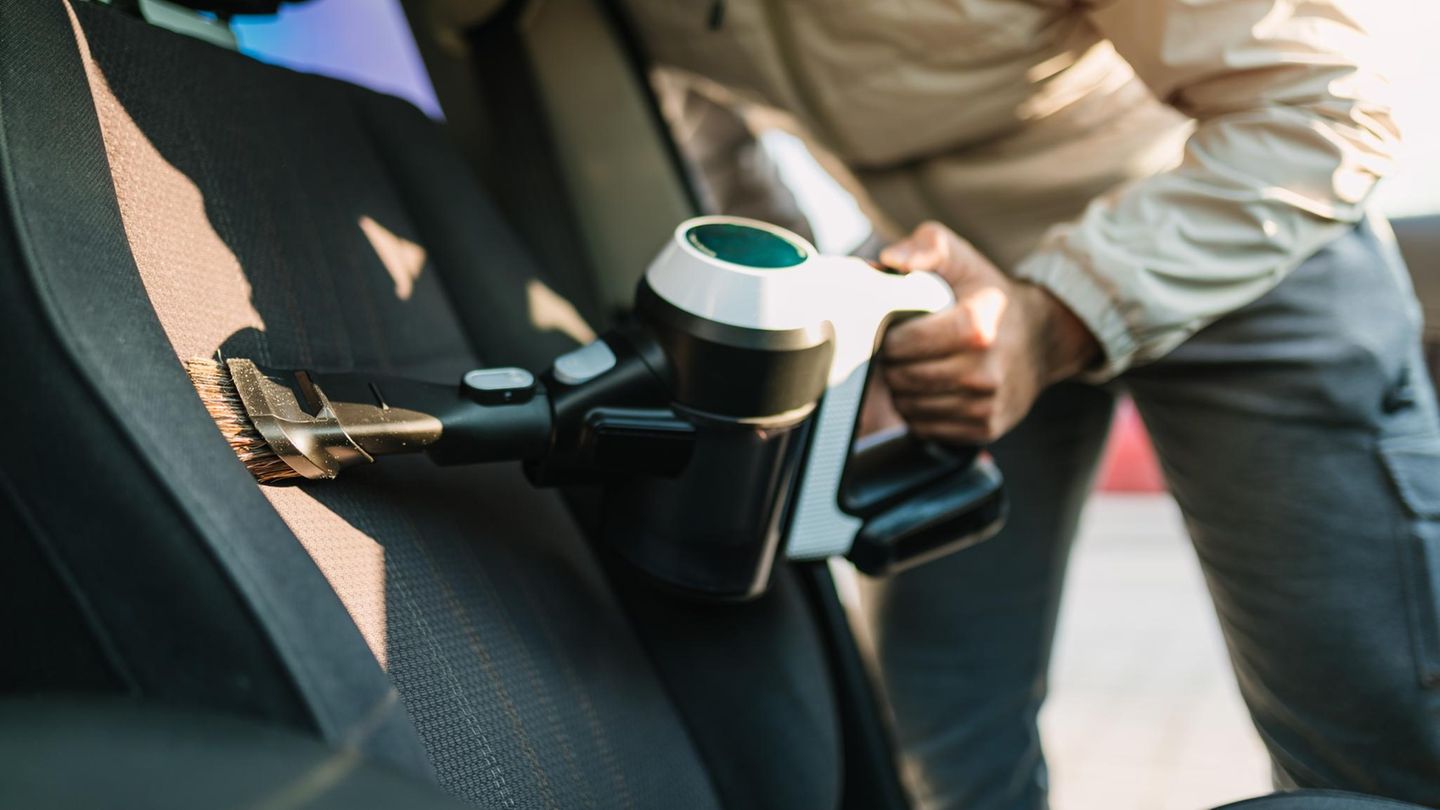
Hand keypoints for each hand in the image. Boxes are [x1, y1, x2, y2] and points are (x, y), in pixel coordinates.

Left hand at [878, 222, 1099, 444]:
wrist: (1041, 338)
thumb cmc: (989, 296)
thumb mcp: (962, 259)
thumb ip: (926, 247)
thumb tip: (889, 260)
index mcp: (975, 328)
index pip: (901, 344)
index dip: (888, 337)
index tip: (894, 329)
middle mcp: (984, 372)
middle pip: (903, 378)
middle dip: (892, 364)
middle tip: (900, 351)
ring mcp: (986, 404)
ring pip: (910, 408)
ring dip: (902, 390)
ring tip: (914, 368)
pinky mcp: (986, 428)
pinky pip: (927, 428)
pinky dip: (919, 412)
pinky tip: (930, 390)